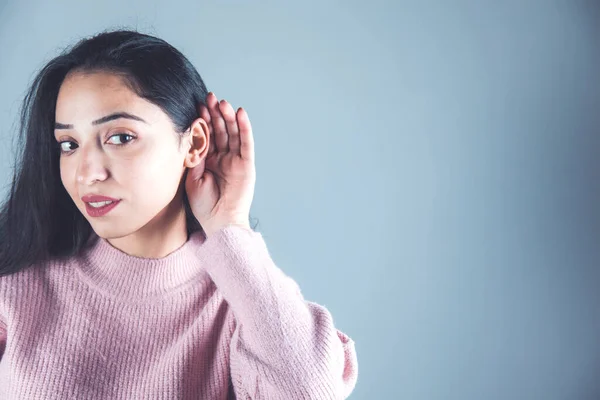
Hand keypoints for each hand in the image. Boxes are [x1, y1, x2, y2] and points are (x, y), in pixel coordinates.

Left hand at [185, 92, 255, 237]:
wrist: (219, 222)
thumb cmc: (204, 205)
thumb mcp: (193, 178)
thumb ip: (194, 157)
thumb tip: (192, 135)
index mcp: (209, 160)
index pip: (207, 135)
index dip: (203, 120)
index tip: (196, 106)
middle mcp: (224, 157)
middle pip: (221, 130)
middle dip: (215, 113)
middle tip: (209, 97)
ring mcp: (236, 160)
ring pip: (233, 133)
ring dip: (229, 117)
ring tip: (223, 103)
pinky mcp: (247, 165)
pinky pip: (246, 143)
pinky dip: (245, 128)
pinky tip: (241, 114)